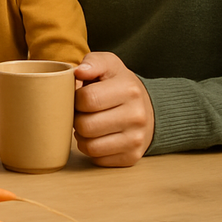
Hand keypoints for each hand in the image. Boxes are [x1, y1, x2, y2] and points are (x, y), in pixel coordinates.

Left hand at [74, 52, 154, 166]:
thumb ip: (92, 62)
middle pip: (86, 125)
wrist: (146, 107)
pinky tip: (96, 136)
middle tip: (80, 112)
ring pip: (90, 146)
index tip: (79, 96)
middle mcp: (136, 116)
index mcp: (129, 89)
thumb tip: (79, 71)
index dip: (75, 98)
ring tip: (86, 123)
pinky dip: (91, 149)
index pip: (87, 99)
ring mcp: (136, 139)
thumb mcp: (108, 64)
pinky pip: (98, 159)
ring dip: (81, 135)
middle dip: (76, 118)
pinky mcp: (132, 157)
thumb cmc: (118, 83)